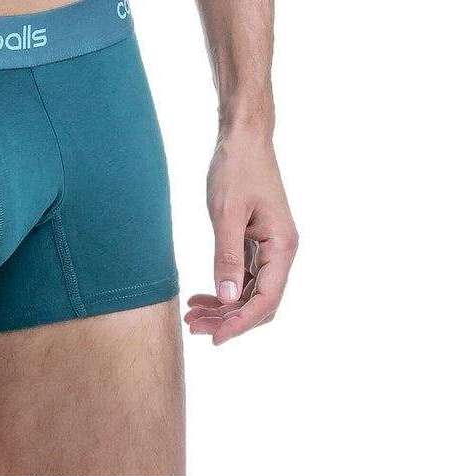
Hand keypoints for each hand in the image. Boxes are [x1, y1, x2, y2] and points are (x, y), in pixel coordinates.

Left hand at [185, 132, 297, 344]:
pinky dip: (225, 287)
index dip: (241, 322)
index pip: (266, 299)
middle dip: (229, 318)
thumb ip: (227, 256)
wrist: (242, 137)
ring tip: (193, 315)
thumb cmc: (236, 168)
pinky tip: (202, 295)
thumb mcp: (226, 212)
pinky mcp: (256, 239)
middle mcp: (281, 251)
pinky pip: (244, 274)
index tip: (215, 338)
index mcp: (282, 246)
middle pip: (259, 300)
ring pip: (250, 289)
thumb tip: (228, 298)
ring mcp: (269, 246)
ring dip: (224, 306)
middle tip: (194, 327)